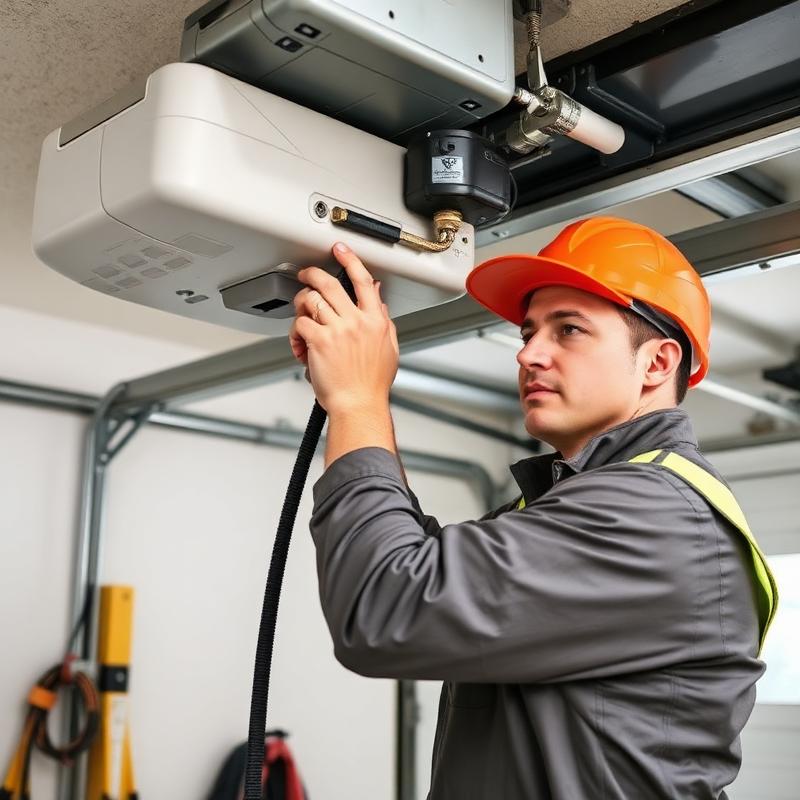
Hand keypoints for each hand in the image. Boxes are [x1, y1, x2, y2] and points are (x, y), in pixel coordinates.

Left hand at [289, 243, 398, 414]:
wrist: (358, 405)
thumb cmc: (371, 385)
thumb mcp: (388, 348)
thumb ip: (383, 320)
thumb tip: (379, 300)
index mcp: (376, 321)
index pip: (363, 280)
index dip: (350, 259)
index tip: (340, 250)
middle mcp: (357, 322)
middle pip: (330, 283)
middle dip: (313, 274)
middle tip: (306, 275)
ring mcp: (337, 330)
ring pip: (311, 300)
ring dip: (301, 305)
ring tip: (302, 316)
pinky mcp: (319, 341)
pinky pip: (300, 323)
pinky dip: (295, 332)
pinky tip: (300, 343)